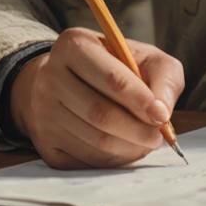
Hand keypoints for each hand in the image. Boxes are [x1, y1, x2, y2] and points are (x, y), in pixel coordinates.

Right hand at [10, 27, 184, 168]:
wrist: (67, 80)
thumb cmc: (115, 67)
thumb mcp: (144, 57)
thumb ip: (163, 77)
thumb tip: (162, 112)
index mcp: (75, 45)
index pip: (112, 78)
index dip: (140, 100)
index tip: (162, 116)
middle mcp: (51, 76)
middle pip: (100, 113)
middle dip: (136, 130)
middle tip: (159, 137)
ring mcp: (43, 111)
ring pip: (92, 140)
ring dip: (127, 147)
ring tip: (146, 142)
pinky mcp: (44, 143)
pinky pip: (83, 160)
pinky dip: (111, 160)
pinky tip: (125, 149)